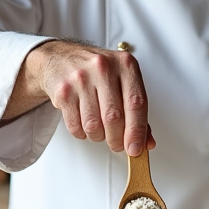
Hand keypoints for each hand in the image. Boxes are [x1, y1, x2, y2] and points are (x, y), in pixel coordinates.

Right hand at [12, 40, 155, 155]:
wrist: (61, 59)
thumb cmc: (97, 72)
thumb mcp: (122, 82)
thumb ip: (137, 111)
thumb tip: (147, 143)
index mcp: (125, 65)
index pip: (136, 103)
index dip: (137, 131)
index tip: (136, 149)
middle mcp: (103, 68)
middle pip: (114, 117)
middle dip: (117, 139)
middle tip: (117, 144)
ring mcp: (81, 78)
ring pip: (93, 125)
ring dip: (98, 137)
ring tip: (100, 130)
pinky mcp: (63, 91)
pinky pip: (75, 126)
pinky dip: (82, 134)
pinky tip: (84, 124)